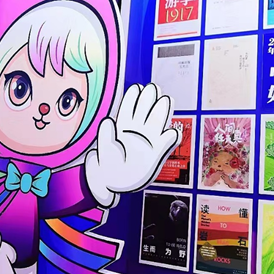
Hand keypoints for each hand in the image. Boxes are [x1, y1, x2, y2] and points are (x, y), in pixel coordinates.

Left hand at [85, 84, 179, 207]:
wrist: (112, 185)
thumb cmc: (106, 167)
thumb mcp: (102, 151)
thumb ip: (105, 136)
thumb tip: (108, 120)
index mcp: (123, 127)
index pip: (130, 109)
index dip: (133, 98)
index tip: (137, 88)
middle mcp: (137, 131)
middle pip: (146, 111)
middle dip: (150, 99)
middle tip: (154, 88)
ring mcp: (148, 141)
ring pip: (157, 122)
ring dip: (162, 111)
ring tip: (166, 100)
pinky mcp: (157, 153)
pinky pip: (167, 142)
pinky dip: (171, 136)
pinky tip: (172, 132)